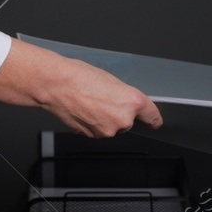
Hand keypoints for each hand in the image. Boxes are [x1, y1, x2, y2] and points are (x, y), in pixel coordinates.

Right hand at [0, 38, 162, 136]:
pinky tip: (83, 109)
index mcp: (132, 101)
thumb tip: (123, 103)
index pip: (152, 116)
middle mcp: (123, 119)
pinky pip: (97, 130)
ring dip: (104, 118)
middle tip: (103, 98)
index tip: (155, 122)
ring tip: (89, 102)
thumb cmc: (79, 76)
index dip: (154, 119)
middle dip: (118, 113)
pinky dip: (92, 123)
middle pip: (127, 121)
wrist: (55, 85)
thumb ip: (123, 95)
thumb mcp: (110, 79)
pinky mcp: (92, 136)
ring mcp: (107, 130)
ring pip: (111, 127)